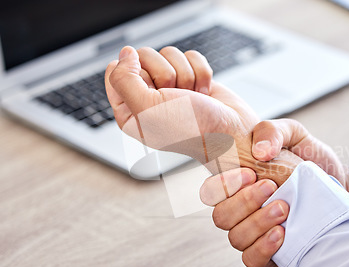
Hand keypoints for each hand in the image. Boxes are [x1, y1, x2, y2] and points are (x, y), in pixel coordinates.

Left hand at [105, 46, 301, 183]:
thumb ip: (124, 79)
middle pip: (144, 57)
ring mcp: (171, 87)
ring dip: (186, 75)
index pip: (116, 70)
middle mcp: (148, 96)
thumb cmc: (191, 130)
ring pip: (169, 54)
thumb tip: (126, 53)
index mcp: (129, 109)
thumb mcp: (146, 109)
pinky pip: (190, 56)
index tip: (151, 92)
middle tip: (175, 97)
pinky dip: (201, 73)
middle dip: (165, 74)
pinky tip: (204, 93)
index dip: (135, 74)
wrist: (231, 133)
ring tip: (192, 98)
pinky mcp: (192, 78)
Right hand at [200, 119, 348, 266]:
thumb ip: (271, 132)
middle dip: (244, 203)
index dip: (223, 186)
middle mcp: (242, 208)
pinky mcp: (270, 251)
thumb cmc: (309, 160)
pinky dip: (263, 248)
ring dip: (258, 224)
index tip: (251, 174)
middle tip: (271, 188)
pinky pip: (252, 258)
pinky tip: (282, 234)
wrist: (339, 185)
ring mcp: (254, 231)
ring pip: (236, 238)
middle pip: (221, 217)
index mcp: (239, 182)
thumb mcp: (293, 135)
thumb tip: (260, 152)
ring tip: (284, 210)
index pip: (212, 191)